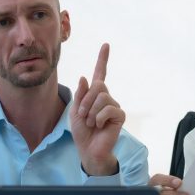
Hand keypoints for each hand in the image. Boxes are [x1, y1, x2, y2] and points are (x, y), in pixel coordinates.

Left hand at [70, 43, 122, 175]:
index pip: (100, 73)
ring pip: (102, 97)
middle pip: (98, 86)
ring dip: (91, 112)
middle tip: (83, 115)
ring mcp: (114, 106)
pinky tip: (100, 126)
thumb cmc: (82, 131)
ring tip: (92, 123)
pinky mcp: (119, 116)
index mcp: (94, 94)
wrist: (88, 149)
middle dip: (86, 101)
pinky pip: (109, 109)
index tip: (106, 45)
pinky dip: (100, 118)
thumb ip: (79, 95)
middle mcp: (106, 97)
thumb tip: (85, 77)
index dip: (102, 59)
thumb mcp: (74, 111)